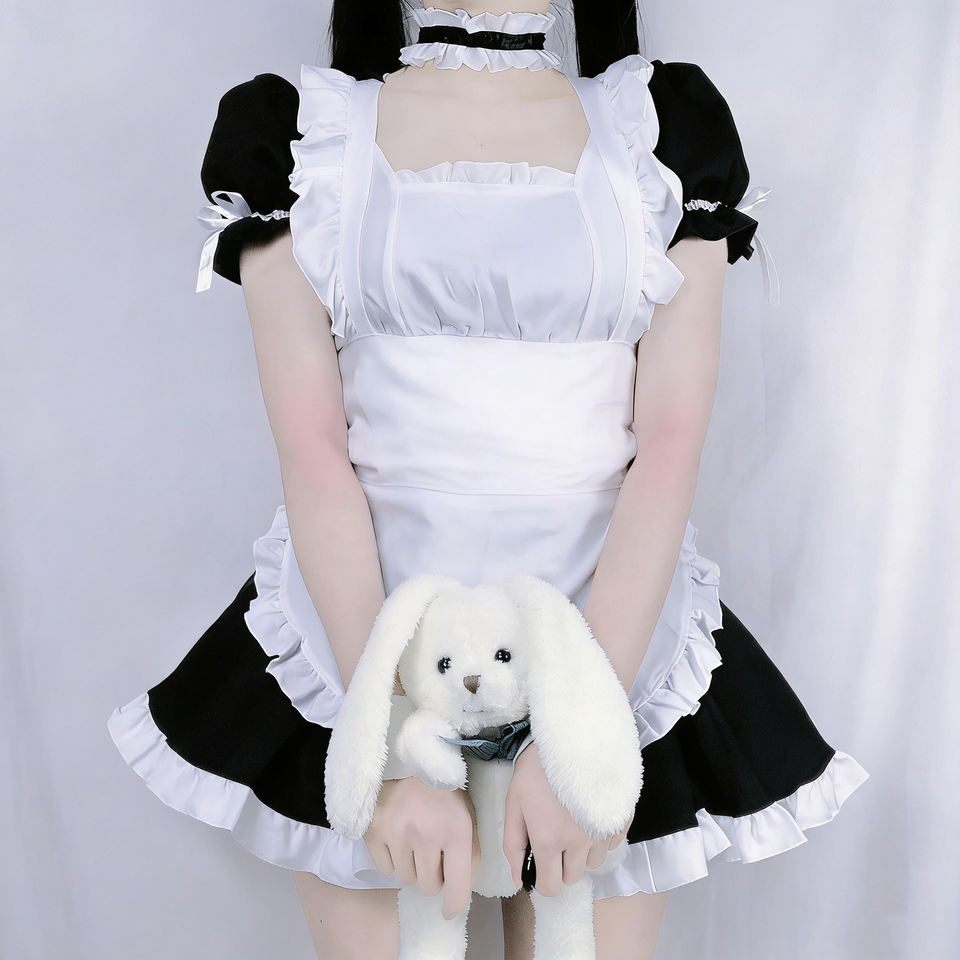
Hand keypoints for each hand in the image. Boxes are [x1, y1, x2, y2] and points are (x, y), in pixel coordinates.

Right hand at [363, 776, 480, 918]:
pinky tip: (397, 837)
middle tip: (431, 854)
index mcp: (456, 830)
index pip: (458, 885)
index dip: (454, 904)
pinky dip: (392, 859)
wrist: (407, 760)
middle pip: (428, 887)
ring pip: (406, 880)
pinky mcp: (375, 833)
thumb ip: (470, 851)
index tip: (449, 910)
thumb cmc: (442, 791)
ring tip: (413, 841)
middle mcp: (428, 835)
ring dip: (411, 867)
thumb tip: (462, 887)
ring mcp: (399, 834)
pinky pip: (386, 869)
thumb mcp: (467, 814)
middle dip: (432, 876)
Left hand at [503, 742, 631, 896]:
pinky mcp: (619, 820)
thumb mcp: (514, 801)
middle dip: (561, 864)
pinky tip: (588, 811)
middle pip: (573, 877)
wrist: (574, 736)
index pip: (550, 887)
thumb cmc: (539, 766)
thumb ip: (513, 843)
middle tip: (555, 836)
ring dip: (581, 850)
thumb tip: (518, 879)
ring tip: (572, 819)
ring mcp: (601, 832)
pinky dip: (599, 835)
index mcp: (548, 840)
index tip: (540, 863)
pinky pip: (610, 843)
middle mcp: (577, 844)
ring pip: (592, 862)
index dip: (543, 879)